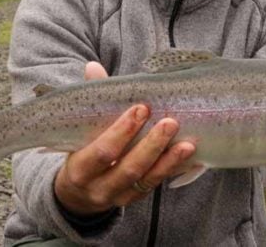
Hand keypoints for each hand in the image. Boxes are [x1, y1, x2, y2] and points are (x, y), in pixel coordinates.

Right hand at [54, 61, 195, 214]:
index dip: (121, 131)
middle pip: (127, 169)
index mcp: (80, 168)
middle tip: (170, 122)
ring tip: (188, 143)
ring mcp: (119, 196)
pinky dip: (172, 170)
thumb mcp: (79, 132)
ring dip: (168, 161)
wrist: (77, 194)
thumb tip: (93, 67)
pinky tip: (187, 156)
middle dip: (150, 146)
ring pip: (146, 180)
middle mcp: (98, 187)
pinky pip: (155, 185)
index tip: (141, 108)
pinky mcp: (135, 199)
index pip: (102, 152)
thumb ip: (90, 100)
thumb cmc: (81, 151)